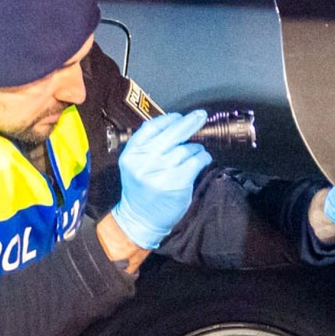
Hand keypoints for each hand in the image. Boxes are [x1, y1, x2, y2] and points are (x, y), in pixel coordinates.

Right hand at [112, 110, 212, 249]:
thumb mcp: (136, 164)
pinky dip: (203, 158)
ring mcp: (161, 172)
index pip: (151, 127)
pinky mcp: (177, 182)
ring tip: (197, 151)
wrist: (140, 219)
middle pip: (172, 134)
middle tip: (200, 116)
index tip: (179, 117)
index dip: (169, 119)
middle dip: (189, 122)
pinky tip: (203, 159)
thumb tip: (176, 125)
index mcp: (132, 153)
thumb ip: (149, 146)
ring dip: (196, 147)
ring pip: (186, 148)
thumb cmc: (142, 190)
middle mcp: (144, 161)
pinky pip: (196, 162)